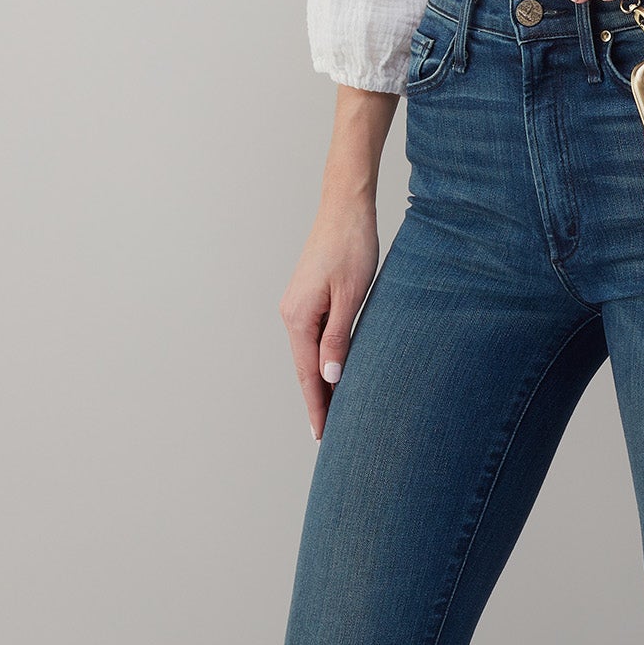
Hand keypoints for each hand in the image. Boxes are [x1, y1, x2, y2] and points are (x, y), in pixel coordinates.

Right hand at [279, 198, 379, 444]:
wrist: (346, 207)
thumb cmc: (352, 245)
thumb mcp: (351, 294)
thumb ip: (339, 338)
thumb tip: (330, 378)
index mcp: (299, 318)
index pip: (308, 375)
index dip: (317, 407)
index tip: (323, 437)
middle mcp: (291, 314)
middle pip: (304, 369)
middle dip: (318, 401)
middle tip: (330, 436)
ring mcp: (297, 305)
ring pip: (309, 354)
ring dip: (321, 382)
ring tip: (335, 411)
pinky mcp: (307, 296)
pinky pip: (313, 337)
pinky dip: (322, 359)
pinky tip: (334, 370)